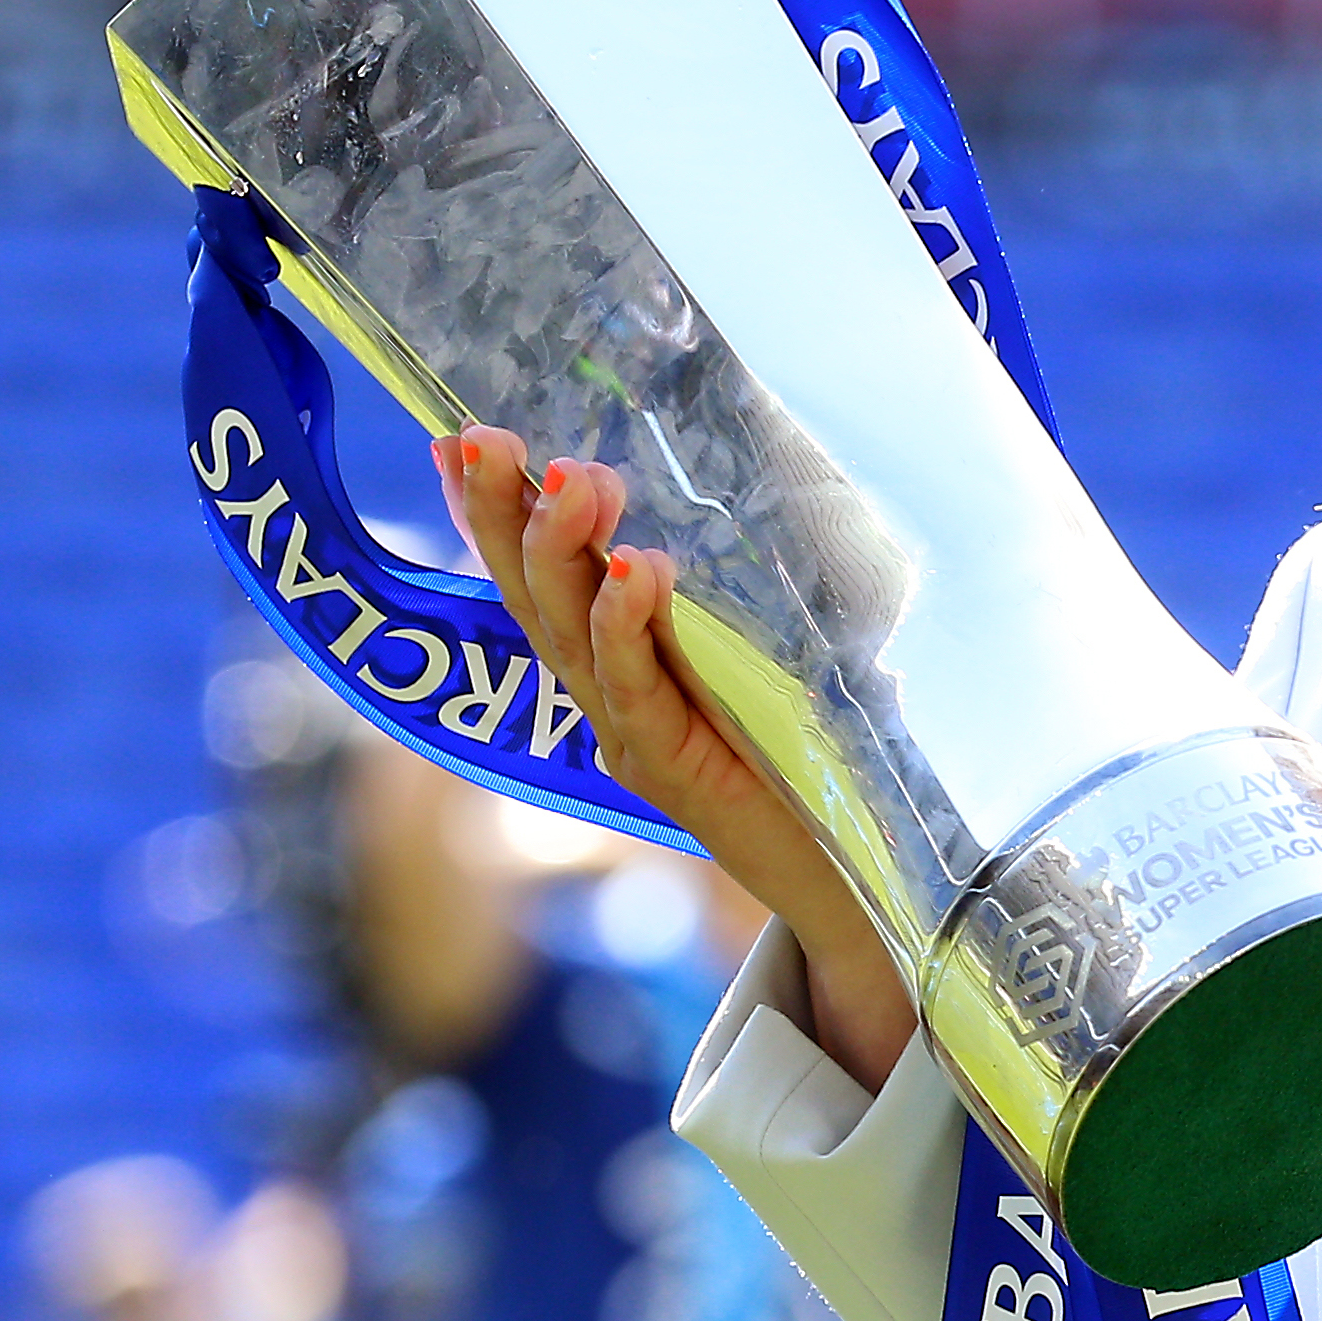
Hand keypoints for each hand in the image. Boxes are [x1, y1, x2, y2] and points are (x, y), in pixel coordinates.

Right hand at [435, 429, 916, 1089]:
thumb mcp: (774, 651)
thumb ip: (745, 589)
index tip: (462, 440)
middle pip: (534, 597)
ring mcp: (634, 738)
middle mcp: (610, 700)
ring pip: (569, 636)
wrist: (859, 882)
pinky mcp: (675, 772)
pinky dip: (627, 628)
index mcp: (622, 667)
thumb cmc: (821, 757)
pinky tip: (632, 570)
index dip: (494, 513)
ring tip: (569, 479)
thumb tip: (769, 477)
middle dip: (501, 515)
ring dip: (561, 552)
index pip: (543, 578)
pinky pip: (638, 691)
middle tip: (485, 438)